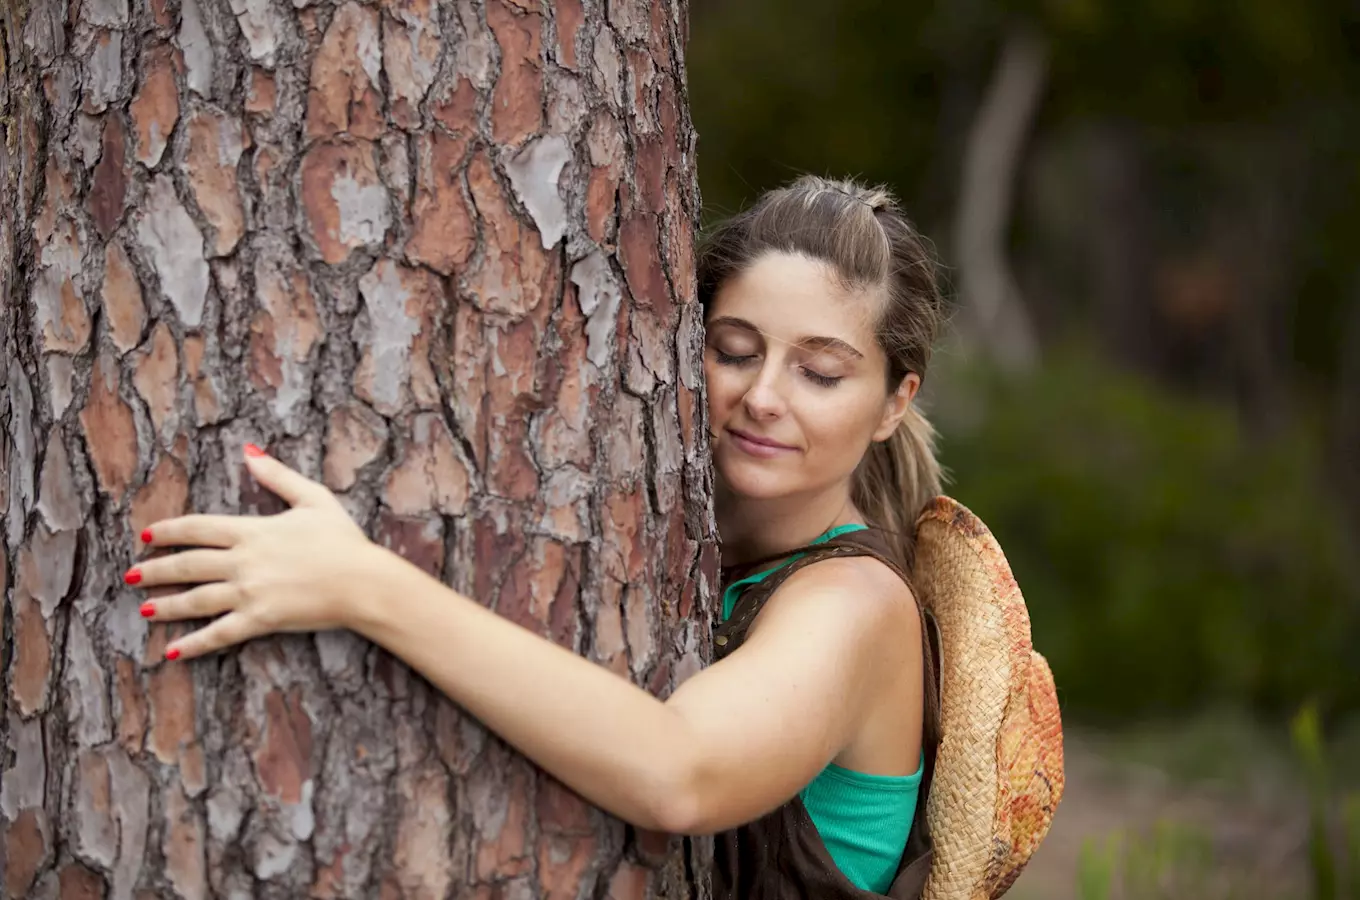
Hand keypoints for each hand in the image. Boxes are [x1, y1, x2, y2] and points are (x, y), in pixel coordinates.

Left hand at [128, 444, 383, 660]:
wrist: (363, 582)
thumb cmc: (344, 540)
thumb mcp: (313, 499)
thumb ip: (277, 475)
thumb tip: (249, 451)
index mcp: (252, 530)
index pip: (198, 528)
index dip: (170, 531)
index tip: (149, 536)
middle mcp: (243, 561)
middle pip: (187, 564)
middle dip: (156, 570)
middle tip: (132, 576)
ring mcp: (248, 592)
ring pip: (195, 599)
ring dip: (166, 605)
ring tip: (144, 609)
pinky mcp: (259, 620)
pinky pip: (218, 634)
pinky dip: (193, 644)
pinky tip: (171, 651)